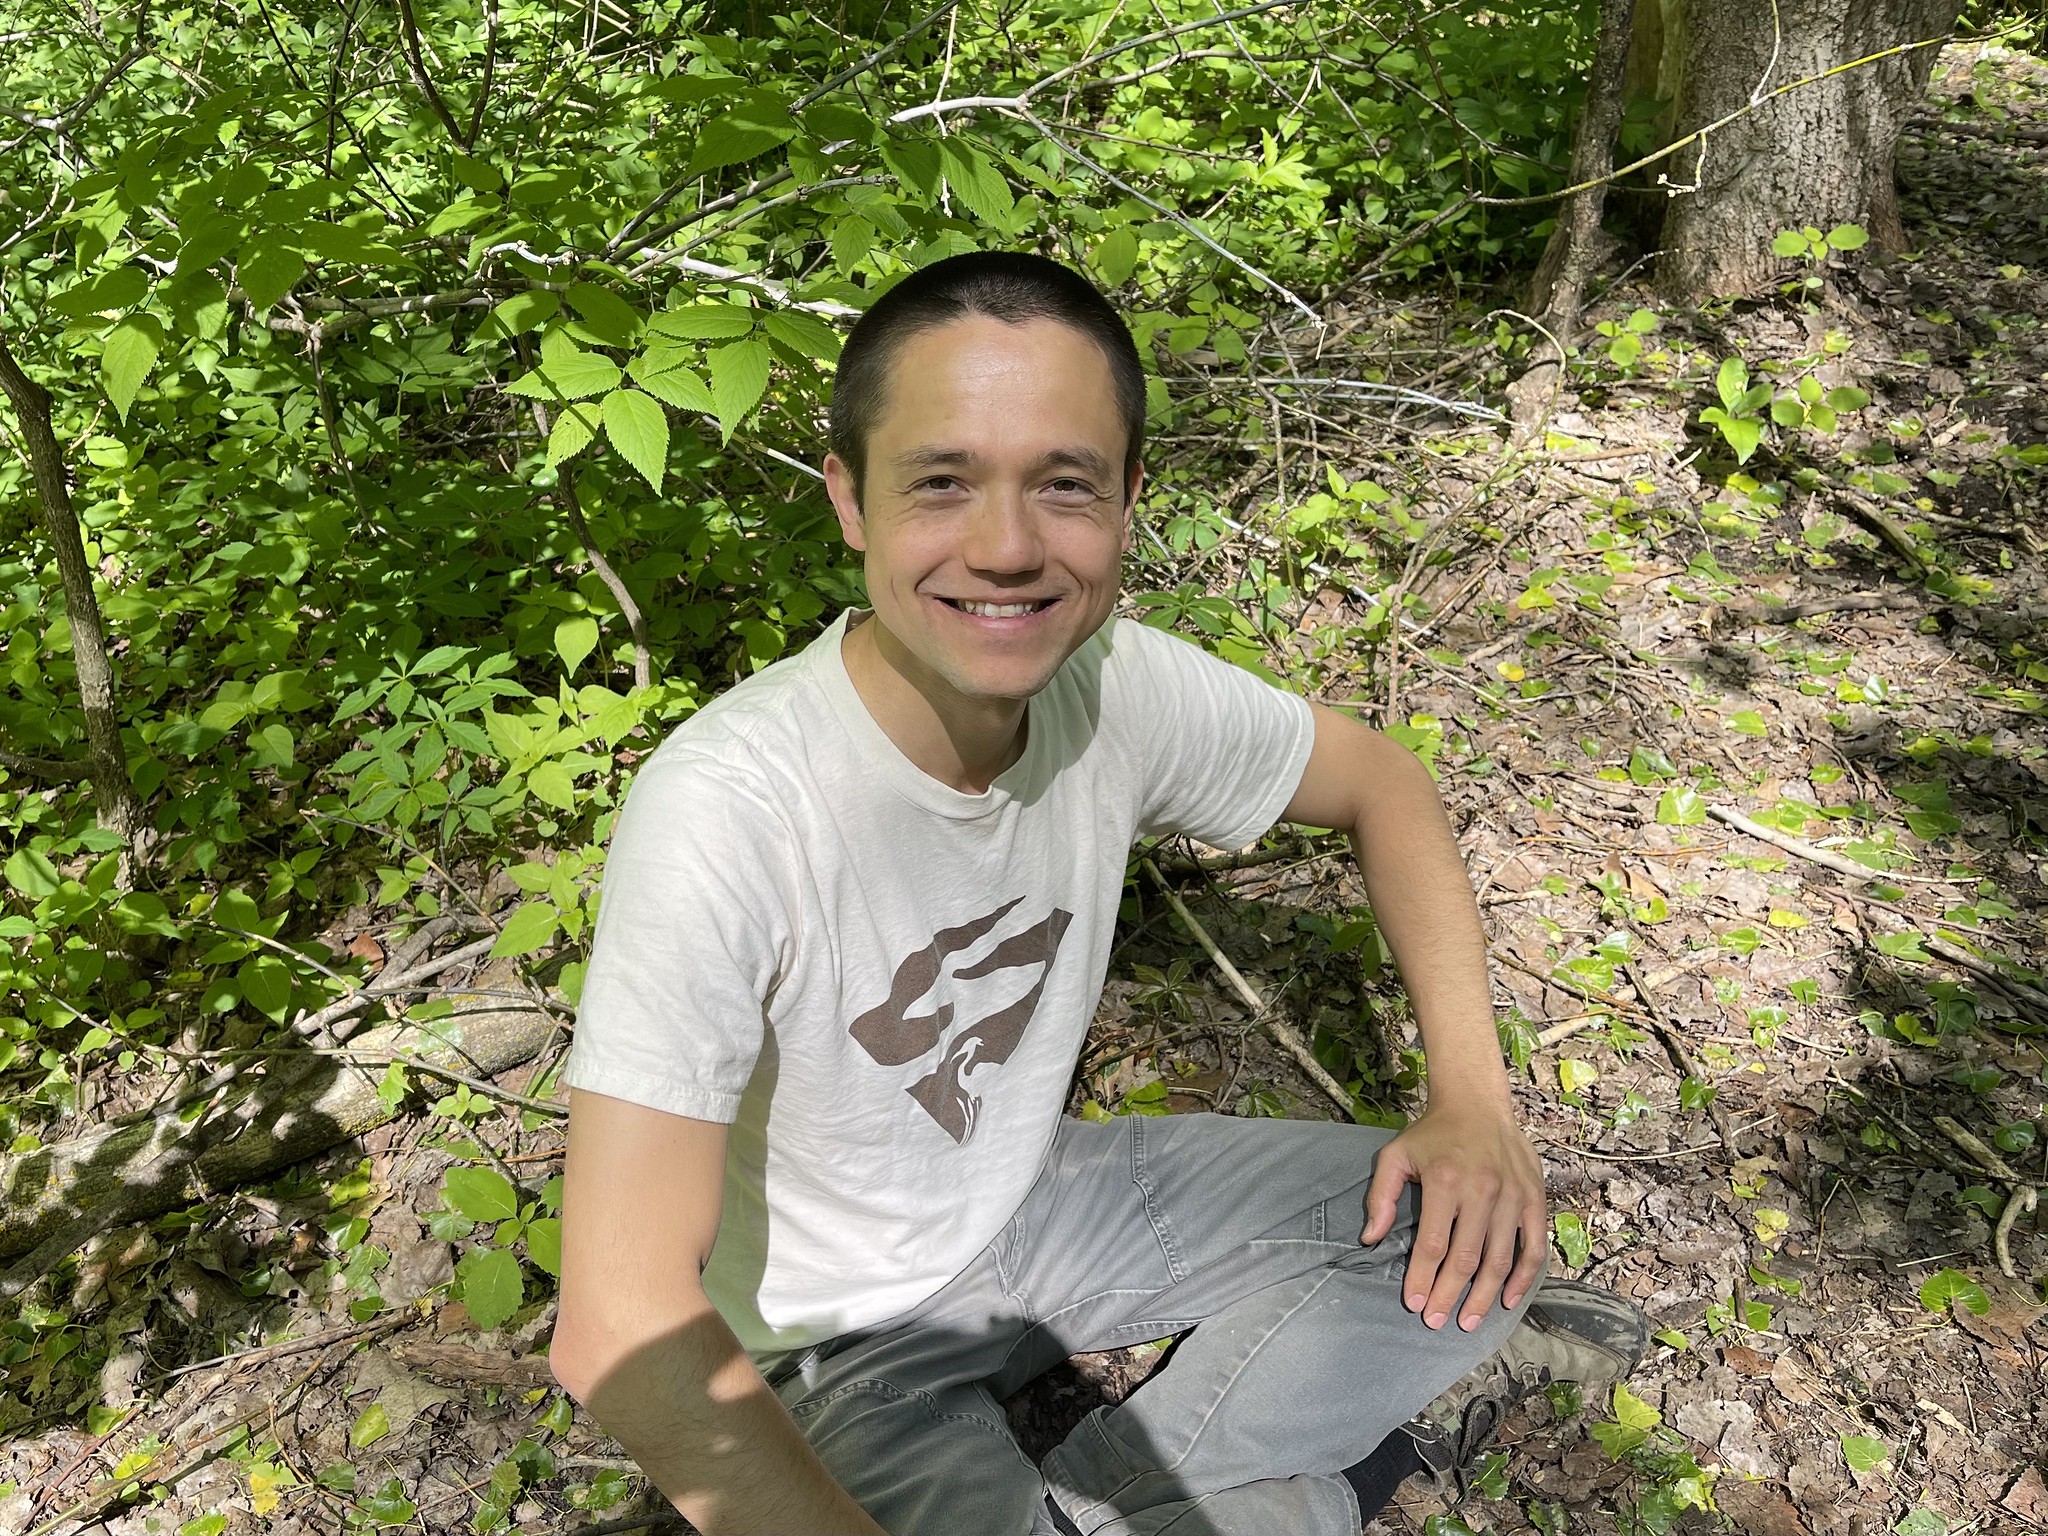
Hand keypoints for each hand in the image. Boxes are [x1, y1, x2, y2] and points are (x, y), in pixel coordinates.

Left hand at [1360, 1095, 1547, 1331]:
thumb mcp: (1395, 1155)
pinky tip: (1506, 1299)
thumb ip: (1380, 1197)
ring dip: (1483, 1297)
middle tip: (1435, 1322)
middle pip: (1466, 1259)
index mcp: (1444, 1180)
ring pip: (1499, 1260)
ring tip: (1467, 1321)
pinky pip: (1533, 1248)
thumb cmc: (1432, 1134)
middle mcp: (1481, 1190)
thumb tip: (1370, 1239)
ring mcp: (1512, 1195)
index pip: (1433, 1244)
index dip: (1422, 1278)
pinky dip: (1523, 1278)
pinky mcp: (1533, 1198)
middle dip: (1448, 1296)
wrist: (1477, 1103)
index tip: (1413, 1304)